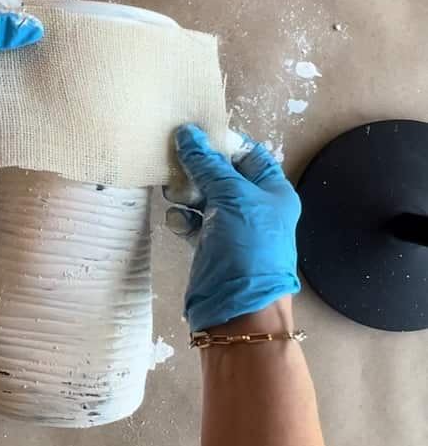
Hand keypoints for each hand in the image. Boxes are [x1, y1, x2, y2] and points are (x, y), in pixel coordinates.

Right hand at [166, 124, 300, 330]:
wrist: (239, 312)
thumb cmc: (247, 249)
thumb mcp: (232, 197)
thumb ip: (208, 164)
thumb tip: (188, 133)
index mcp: (273, 192)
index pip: (248, 154)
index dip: (223, 142)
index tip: (194, 134)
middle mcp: (255, 208)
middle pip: (222, 174)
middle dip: (198, 168)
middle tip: (174, 161)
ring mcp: (232, 229)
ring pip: (204, 198)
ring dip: (186, 192)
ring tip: (172, 192)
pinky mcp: (211, 246)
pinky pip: (193, 223)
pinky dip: (182, 219)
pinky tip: (175, 220)